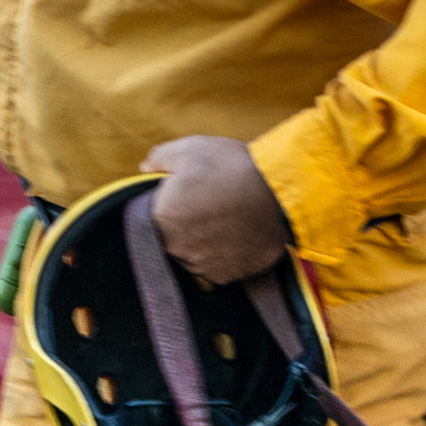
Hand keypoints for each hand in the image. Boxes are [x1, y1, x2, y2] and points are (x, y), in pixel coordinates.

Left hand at [140, 134, 297, 287]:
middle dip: (185, 224)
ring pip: (194, 255)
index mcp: (162, 218)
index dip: (170, 206)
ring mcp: (202, 266)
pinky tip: (237, 234)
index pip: (153, 217)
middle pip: (172, 239)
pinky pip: (217, 267)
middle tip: (210, 205)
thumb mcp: (192, 149)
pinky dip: (224, 254)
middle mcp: (177, 249)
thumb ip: (160, 158)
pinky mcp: (227, 276)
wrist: (281, 191)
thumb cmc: (234, 167)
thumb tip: (145, 169)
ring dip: (204, 242)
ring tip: (226, 219)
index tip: (187, 197)